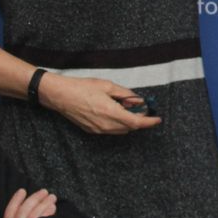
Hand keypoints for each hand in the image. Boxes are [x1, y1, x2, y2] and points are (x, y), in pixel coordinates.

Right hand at [1, 187, 57, 217]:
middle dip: (33, 200)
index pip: (9, 216)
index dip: (15, 202)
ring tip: (52, 198)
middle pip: (22, 214)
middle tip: (44, 191)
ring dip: (43, 204)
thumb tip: (34, 209)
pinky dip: (47, 214)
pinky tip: (52, 208)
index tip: (22, 190)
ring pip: (32, 217)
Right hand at [40, 73, 161, 134]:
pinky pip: (110, 130)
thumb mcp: (107, 86)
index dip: (149, 122)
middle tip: (139, 107)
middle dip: (138, 119)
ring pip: (121, 130)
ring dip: (127, 122)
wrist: (60, 96)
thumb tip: (138, 101)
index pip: (136, 123)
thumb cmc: (82, 88)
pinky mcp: (91, 131)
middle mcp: (105, 125)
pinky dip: (117, 123)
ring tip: (123, 106)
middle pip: (130, 127)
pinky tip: (112, 111)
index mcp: (111, 112)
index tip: (157, 119)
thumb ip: (125, 95)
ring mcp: (98, 130)